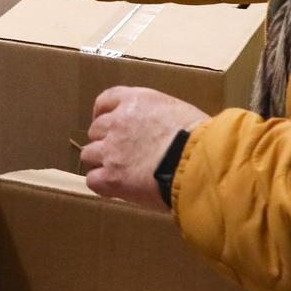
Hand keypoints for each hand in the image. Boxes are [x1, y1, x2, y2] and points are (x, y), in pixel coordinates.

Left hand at [78, 87, 206, 208]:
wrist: (197, 163)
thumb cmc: (201, 139)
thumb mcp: (180, 113)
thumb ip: (160, 117)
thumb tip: (161, 129)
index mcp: (136, 101)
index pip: (106, 100)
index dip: (104, 113)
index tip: (108, 122)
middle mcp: (118, 121)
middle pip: (96, 130)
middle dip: (106, 141)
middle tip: (123, 154)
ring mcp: (110, 150)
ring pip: (89, 155)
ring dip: (101, 162)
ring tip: (120, 173)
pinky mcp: (111, 177)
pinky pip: (93, 180)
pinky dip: (102, 184)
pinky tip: (116, 189)